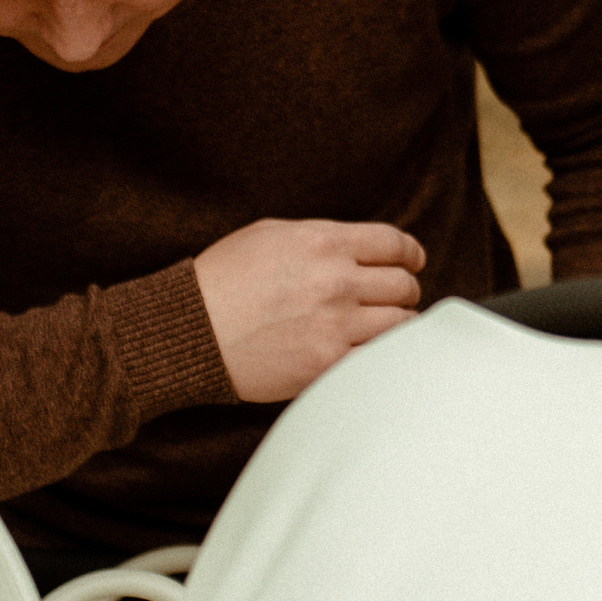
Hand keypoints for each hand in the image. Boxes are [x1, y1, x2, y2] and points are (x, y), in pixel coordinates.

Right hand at [192, 218, 426, 402]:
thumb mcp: (271, 235)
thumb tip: (360, 249)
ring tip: (390, 326)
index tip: (413, 261)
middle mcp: (336, 281)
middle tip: (398, 297)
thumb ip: (322, 238)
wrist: (187, 330)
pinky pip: (377, 359)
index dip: (410, 254)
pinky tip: (376, 352)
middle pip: (403, 284)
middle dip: (404, 289)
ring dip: (400, 324)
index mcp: (324, 242)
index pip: (393, 244)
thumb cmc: (222, 279)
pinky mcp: (325, 365)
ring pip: (401, 324)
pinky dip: (383, 356)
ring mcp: (334, 325)